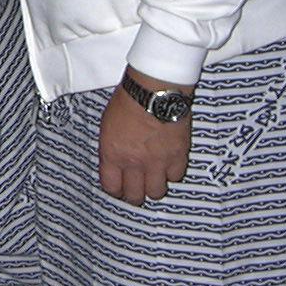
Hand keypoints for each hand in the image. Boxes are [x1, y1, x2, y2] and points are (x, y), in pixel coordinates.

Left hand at [98, 67, 192, 204]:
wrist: (153, 90)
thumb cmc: (127, 101)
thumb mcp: (107, 126)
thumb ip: (111, 149)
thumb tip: (115, 163)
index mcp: (113, 154)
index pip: (112, 187)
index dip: (116, 191)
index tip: (120, 188)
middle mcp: (134, 162)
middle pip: (135, 196)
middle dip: (135, 195)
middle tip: (138, 189)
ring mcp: (157, 161)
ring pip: (158, 192)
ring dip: (155, 187)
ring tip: (155, 178)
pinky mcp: (178, 155)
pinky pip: (176, 177)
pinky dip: (172, 173)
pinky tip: (169, 164)